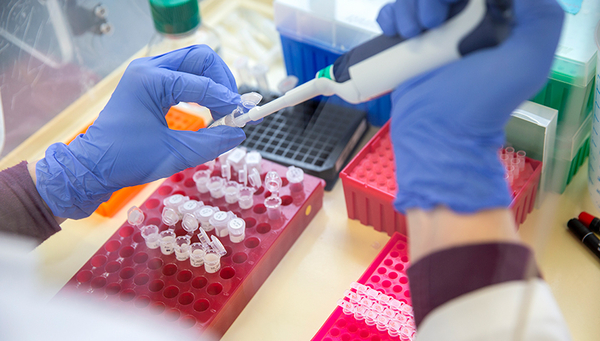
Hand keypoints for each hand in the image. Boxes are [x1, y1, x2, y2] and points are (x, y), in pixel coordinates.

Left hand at [35, 45, 245, 218]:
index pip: (201, 83)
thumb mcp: (174, 154)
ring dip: (214, 83)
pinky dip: (202, 88)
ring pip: (194, 63)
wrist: (93, 166)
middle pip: (200, 58)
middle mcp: (148, 69)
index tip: (244, 116)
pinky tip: (209, 108)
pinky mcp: (150, 83)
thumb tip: (239, 133)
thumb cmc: (126, 159)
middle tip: (235, 107)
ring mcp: (148, 73)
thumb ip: (211, 142)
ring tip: (225, 109)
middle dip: (223, 81)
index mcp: (150, 80)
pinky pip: (184, 75)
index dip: (227, 100)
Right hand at [377, 0, 563, 212]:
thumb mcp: (528, 60)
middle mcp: (470, 22)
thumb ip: (540, 16)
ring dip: (410, 6)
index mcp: (502, 20)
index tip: (459, 4)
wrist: (436, 132)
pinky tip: (398, 33)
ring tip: (412, 33)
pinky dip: (392, 16)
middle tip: (433, 23)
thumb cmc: (482, 102)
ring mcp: (438, 33)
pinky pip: (396, 13)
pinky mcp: (410, 45)